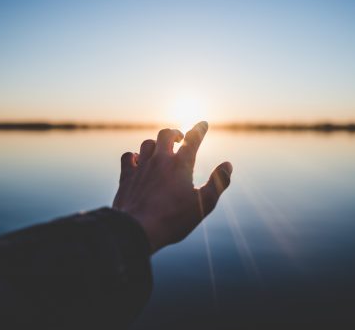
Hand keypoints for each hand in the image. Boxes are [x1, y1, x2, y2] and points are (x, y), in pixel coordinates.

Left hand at [113, 121, 232, 253]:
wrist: (137, 229)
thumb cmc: (173, 219)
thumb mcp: (204, 204)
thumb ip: (218, 183)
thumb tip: (228, 165)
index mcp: (180, 164)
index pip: (192, 139)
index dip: (199, 129)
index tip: (203, 123)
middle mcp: (160, 160)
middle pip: (166, 134)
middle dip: (175, 133)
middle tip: (180, 138)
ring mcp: (141, 167)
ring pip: (147, 143)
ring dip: (156, 144)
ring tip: (161, 150)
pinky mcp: (127, 177)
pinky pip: (129, 157)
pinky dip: (134, 156)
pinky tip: (138, 161)